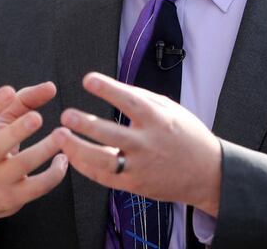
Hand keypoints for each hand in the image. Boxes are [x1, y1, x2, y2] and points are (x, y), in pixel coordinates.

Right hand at [0, 82, 67, 246]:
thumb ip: (23, 101)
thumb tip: (51, 87)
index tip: (10, 91)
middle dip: (18, 131)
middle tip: (37, 117)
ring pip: (23, 165)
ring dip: (44, 150)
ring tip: (63, 133)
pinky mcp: (13, 198)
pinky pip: (37, 187)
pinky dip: (54, 174)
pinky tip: (64, 158)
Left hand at [53, 72, 221, 215]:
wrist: (207, 173)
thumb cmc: (187, 135)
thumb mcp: (171, 109)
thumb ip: (141, 98)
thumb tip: (111, 88)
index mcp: (158, 120)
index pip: (130, 102)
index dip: (109, 90)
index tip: (88, 80)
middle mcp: (148, 144)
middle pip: (112, 135)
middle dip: (87, 125)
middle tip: (65, 115)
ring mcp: (140, 167)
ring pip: (103, 161)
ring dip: (78, 149)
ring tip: (59, 137)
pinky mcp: (134, 185)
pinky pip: (104, 177)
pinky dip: (85, 167)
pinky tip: (70, 155)